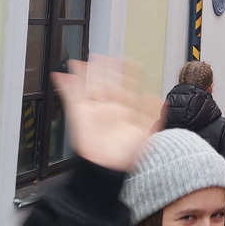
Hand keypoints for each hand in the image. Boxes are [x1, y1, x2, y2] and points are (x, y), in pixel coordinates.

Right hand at [51, 56, 162, 171]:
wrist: (108, 169)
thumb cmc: (127, 155)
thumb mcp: (147, 133)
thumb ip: (154, 116)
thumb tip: (162, 100)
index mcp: (125, 109)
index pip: (126, 85)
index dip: (127, 73)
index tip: (128, 61)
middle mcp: (109, 108)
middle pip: (105, 82)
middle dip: (103, 69)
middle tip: (100, 56)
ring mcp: (94, 110)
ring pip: (88, 86)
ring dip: (84, 74)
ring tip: (79, 62)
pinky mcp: (79, 115)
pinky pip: (71, 97)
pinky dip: (66, 86)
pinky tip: (61, 75)